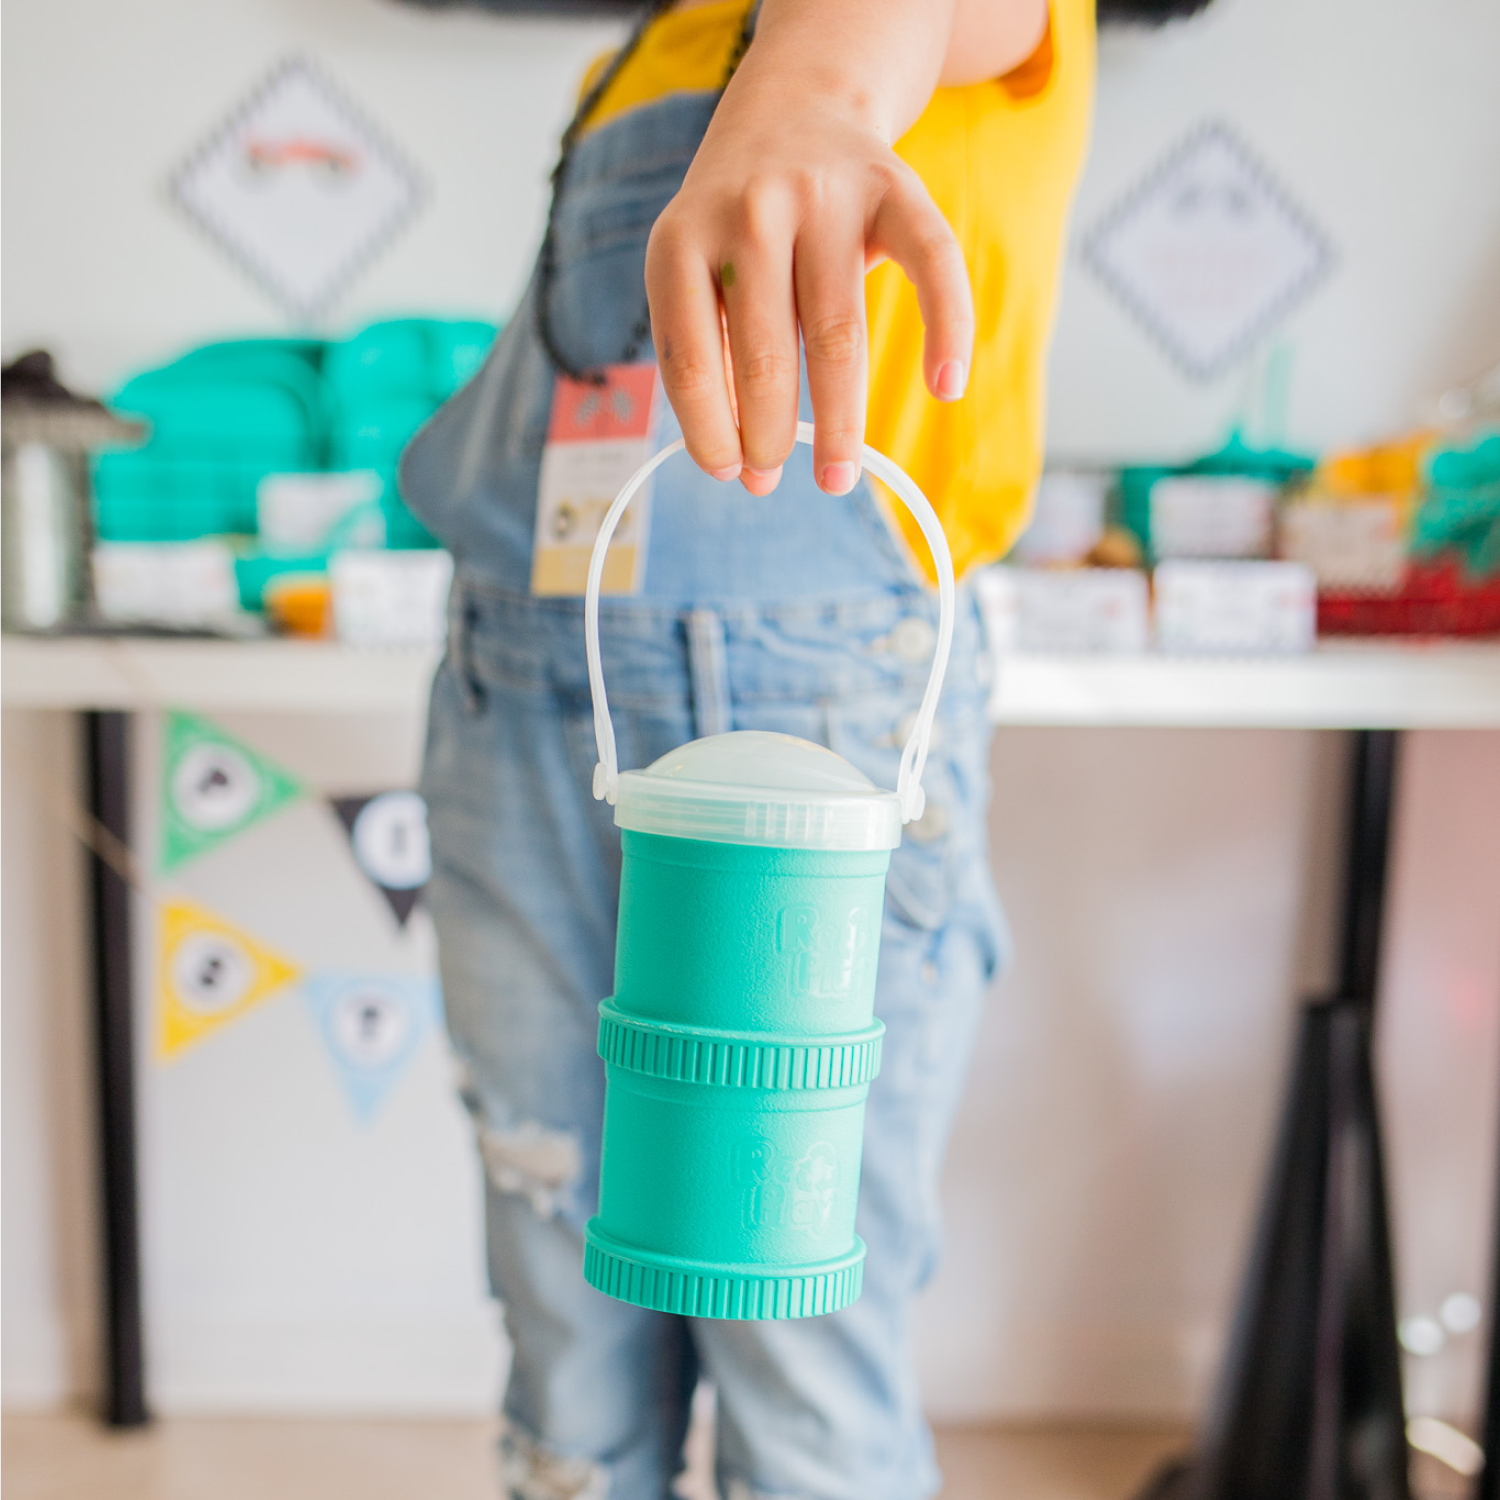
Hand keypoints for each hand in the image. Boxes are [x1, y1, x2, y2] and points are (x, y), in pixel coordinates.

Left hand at [644, 13, 972, 497]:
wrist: (797, 102)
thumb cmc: (742, 220)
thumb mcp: (698, 269)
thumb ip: (714, 356)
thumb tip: (741, 467)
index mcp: (680, 239)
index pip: (691, 361)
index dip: (708, 431)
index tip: (729, 474)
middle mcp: (751, 213)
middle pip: (767, 357)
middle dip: (771, 438)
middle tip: (778, 483)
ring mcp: (825, 197)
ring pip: (837, 335)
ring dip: (840, 423)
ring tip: (838, 476)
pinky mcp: (895, 189)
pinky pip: (932, 267)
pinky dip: (947, 331)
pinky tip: (946, 387)